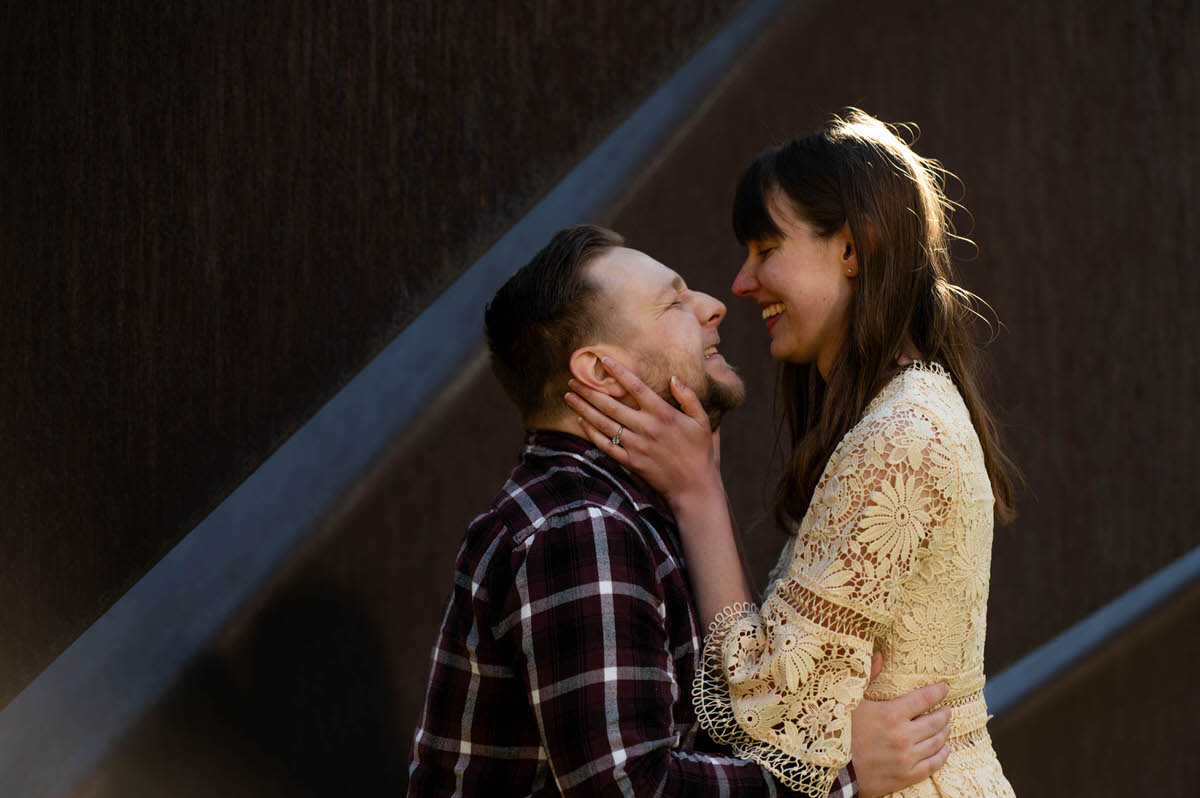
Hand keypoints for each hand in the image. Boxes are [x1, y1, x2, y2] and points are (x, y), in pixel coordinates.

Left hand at [564, 357, 719, 510]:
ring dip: (584, 409)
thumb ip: (688, 397)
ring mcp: (636, 445)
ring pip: (604, 423)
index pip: (636, 387)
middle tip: (573, 380)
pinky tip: (581, 422)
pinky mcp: (630, 461)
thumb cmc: (699, 452)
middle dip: (589, 391)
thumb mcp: (701, 421)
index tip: (603, 360)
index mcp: (663, 414)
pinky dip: (591, 433)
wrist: (693, 487)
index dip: (619, 372)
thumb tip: (673, 378)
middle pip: (611, 404)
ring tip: (569, 397)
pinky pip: (606, 445)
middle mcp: (646, 427)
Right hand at [850, 653, 951, 796]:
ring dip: (944, 732)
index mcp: (891, 714)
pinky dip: (942, 756)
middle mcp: (903, 736)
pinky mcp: (906, 776)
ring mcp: (906, 757)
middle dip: (944, 713)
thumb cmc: (839, 730)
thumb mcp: (851, 699)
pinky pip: (932, 765)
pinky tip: (945, 749)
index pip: (923, 699)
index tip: (945, 688)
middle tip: (947, 709)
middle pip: (934, 722)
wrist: (832, 769)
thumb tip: (879, 654)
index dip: (937, 692)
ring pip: (936, 743)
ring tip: (946, 726)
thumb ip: (868, 676)